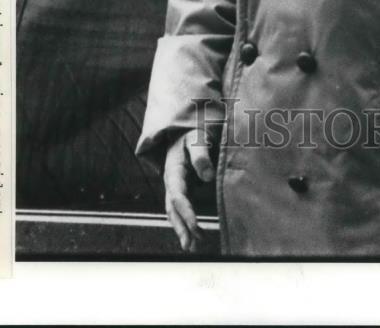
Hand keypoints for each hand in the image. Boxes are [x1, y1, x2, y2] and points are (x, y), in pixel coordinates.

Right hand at [163, 128, 214, 252]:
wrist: (186, 131)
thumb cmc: (193, 133)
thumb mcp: (197, 138)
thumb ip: (201, 155)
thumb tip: (207, 176)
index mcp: (173, 169)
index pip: (177, 195)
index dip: (186, 211)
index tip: (196, 226)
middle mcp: (171, 181)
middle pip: (172, 209)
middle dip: (181, 227)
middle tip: (191, 245)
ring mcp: (175, 187)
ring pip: (174, 212)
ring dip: (182, 230)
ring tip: (192, 247)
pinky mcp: (182, 190)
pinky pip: (181, 209)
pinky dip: (185, 224)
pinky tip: (193, 237)